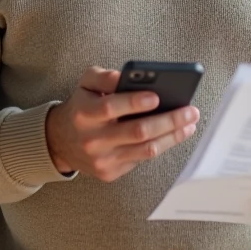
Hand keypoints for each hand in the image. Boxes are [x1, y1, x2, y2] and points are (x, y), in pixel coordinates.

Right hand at [45, 66, 199, 181]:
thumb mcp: (85, 84)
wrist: (60, 142)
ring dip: (173, 136)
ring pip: (146, 150)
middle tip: (190, 111)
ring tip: (189, 124)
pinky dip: (160, 146)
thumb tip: (129, 76)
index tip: (157, 96)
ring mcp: (102, 159)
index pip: (111, 107)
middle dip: (169, 121)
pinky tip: (173, 135)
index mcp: (85, 113)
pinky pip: (141, 159)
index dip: (135, 102)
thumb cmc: (81, 107)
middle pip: (137, 132)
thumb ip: (105, 76)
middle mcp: (93, 139)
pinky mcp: (110, 173)